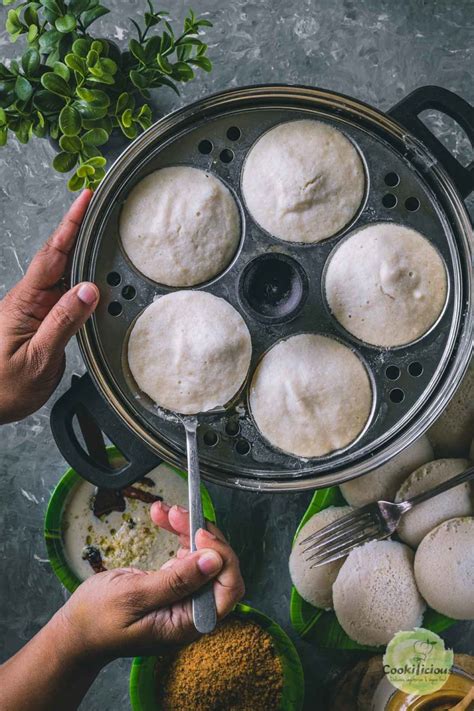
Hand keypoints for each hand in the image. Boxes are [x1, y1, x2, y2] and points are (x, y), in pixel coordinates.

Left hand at [0, 190, 98, 423]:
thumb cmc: (4, 388)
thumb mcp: (38, 358)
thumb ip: (64, 322)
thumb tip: (89, 289)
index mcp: (25, 303)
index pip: (52, 255)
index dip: (70, 225)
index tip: (85, 200)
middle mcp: (28, 301)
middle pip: (56, 256)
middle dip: (76, 228)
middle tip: (98, 205)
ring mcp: (32, 310)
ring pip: (61, 274)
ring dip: (78, 251)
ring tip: (100, 233)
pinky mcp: (37, 321)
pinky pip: (62, 293)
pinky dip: (78, 278)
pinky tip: (90, 277)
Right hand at [57, 505, 244, 661]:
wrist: (75, 629)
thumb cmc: (98, 621)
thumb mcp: (134, 597)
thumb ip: (176, 581)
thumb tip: (213, 560)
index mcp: (189, 622)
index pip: (229, 587)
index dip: (222, 556)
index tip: (200, 533)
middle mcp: (192, 609)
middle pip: (218, 565)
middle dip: (201, 533)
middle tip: (177, 513)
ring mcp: (184, 595)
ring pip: (203, 554)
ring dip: (188, 528)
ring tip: (166, 511)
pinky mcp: (174, 582)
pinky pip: (186, 553)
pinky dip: (177, 532)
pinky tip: (163, 517)